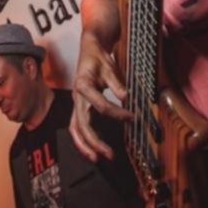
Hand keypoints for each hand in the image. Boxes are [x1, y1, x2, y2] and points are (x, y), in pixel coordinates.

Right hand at [70, 33, 130, 161]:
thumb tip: (125, 97)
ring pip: (75, 129)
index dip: (117, 113)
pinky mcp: (79, 107)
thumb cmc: (99, 58)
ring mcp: (76, 103)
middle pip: (83, 124)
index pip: (101, 106)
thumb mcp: (109, 66)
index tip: (132, 117)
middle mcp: (77, 97)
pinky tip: (93, 150)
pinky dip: (82, 140)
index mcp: (83, 85)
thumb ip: (116, 83)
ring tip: (98, 158)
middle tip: (110, 155)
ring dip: (85, 145)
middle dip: (95, 142)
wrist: (89, 50)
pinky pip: (76, 127)